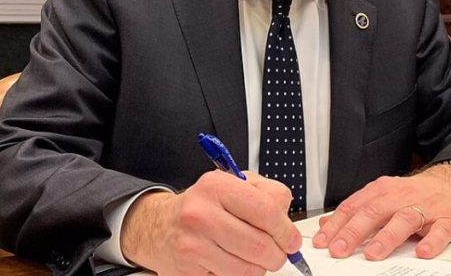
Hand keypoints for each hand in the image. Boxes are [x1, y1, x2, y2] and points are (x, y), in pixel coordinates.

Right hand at [121, 171, 302, 275]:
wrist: (159, 226)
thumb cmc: (202, 205)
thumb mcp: (233, 184)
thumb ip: (266, 193)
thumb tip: (287, 217)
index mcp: (216, 187)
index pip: (266, 211)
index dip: (286, 230)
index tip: (292, 240)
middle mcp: (201, 214)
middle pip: (260, 245)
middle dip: (277, 254)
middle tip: (278, 253)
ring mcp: (192, 245)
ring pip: (248, 269)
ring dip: (259, 267)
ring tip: (252, 255)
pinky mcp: (188, 271)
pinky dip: (238, 274)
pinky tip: (230, 260)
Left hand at [312, 164, 450, 259]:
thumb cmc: (414, 194)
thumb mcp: (382, 197)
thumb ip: (356, 211)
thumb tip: (326, 224)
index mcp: (382, 191)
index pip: (354, 207)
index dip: (337, 225)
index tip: (322, 241)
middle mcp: (402, 196)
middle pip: (375, 212)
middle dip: (354, 232)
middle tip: (339, 250)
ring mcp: (426, 207)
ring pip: (404, 220)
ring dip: (387, 237)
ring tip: (373, 254)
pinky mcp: (448, 219)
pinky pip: (440, 231)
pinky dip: (431, 241)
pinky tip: (421, 252)